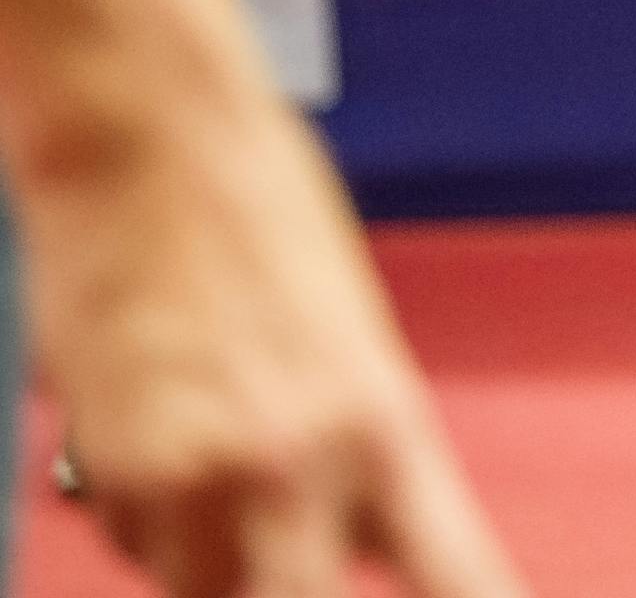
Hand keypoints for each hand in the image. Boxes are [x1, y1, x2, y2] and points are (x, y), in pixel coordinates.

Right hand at [23, 92, 523, 597]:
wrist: (151, 145)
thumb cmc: (259, 222)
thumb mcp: (348, 348)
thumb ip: (356, 453)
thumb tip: (345, 540)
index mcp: (390, 431)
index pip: (460, 584)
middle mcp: (303, 475)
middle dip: (295, 588)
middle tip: (278, 506)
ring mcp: (199, 487)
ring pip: (208, 596)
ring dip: (209, 561)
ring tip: (207, 454)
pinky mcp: (113, 479)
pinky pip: (140, 548)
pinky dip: (149, 517)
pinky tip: (154, 428)